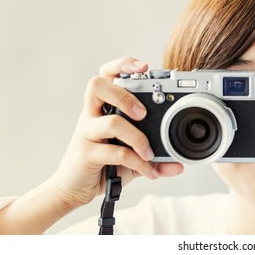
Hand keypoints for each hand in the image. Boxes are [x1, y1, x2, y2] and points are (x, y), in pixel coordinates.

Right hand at [52, 57, 183, 208]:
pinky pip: (116, 153)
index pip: (106, 74)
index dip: (122, 65)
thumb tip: (179, 165)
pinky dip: (138, 163)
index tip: (144, 66)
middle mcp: (91, 114)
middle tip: (143, 113)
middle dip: (124, 94)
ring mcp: (86, 133)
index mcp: (102, 106)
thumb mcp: (133, 158)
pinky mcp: (86, 154)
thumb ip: (156, 158)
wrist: (74, 189)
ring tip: (149, 151)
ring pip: (110, 122)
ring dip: (136, 136)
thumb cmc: (103, 165)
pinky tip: (149, 171)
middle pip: (97, 85)